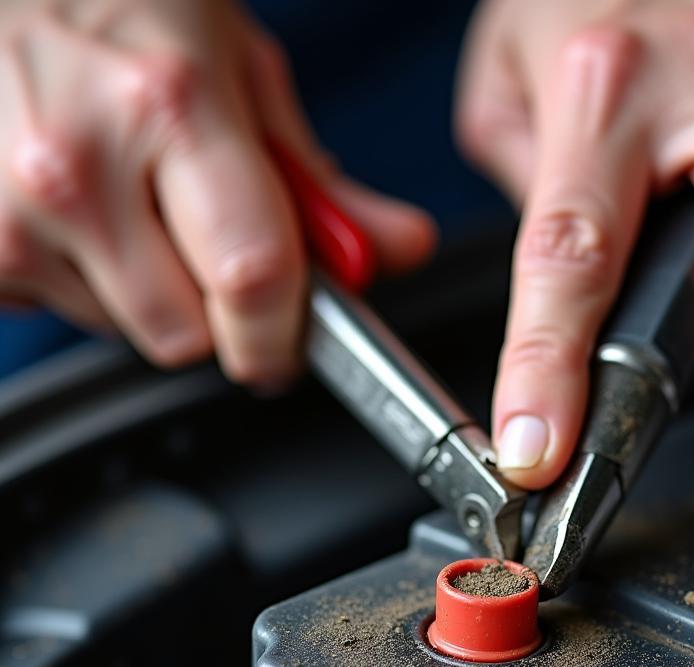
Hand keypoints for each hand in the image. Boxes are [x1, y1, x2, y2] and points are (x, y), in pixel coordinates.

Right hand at [0, 0, 434, 384]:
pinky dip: (81, 281)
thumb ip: (320, 184)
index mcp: (171, 106)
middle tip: (197, 241)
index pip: (252, 278)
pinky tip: (73, 212)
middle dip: (212, 313)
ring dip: (143, 294)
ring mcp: (11, 208)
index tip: (286, 348)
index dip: (280, 336)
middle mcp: (79, 160)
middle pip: (187, 336)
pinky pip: (59, 315)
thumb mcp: (238, 70)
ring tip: (123, 204)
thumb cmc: (120, 10)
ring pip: (123, 332)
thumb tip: (397, 249)